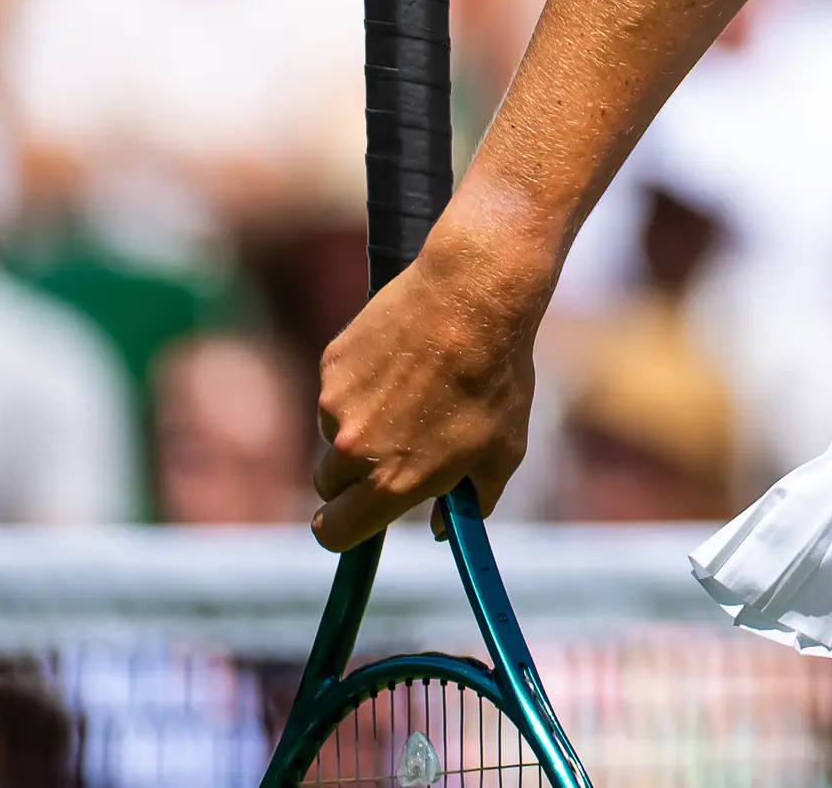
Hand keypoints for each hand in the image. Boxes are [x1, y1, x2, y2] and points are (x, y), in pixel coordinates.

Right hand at [311, 224, 547, 549]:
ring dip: (361, 423)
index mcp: (391, 483)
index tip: (356, 516)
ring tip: (415, 388)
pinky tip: (402, 358)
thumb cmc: (495, 379)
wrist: (473, 298)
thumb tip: (446, 528)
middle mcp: (354, 450)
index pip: (333, 533)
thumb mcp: (501, 452)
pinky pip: (338, 389)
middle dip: (355, 476)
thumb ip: (472, 501)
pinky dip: (362, 383)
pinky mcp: (331, 364)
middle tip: (397, 446)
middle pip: (329, 484)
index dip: (342, 529)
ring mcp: (336, 405)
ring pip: (335, 432)